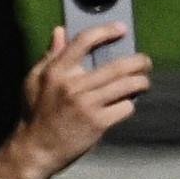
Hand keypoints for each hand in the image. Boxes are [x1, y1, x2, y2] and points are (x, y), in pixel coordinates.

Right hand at [0, 25, 151, 178]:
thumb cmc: (36, 114)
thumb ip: (50, 56)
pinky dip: (130, 105)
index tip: (121, 29)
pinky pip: (126, 107)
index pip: (83, 41)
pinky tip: (126, 105)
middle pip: (118, 66)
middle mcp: (72, 85)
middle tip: (145, 62)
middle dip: (139, 62)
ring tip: (143, 83)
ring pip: (128, 86)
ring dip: (142, 83)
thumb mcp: (34, 81)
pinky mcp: (98, 123)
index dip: (106, 31)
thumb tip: (60, 31)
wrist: (35, 149)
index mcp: (56, 71)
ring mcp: (86, 104)